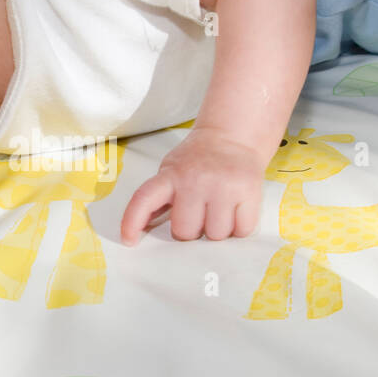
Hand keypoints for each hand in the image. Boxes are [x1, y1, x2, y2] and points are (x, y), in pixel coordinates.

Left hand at [120, 126, 267, 245]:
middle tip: (199, 213)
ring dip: (217, 230)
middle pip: (185, 232)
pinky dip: (239, 228)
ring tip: (219, 210)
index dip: (132, 223)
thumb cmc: (199, 160)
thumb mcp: (171, 170)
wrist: (233, 135)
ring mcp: (223, 186)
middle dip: (192, 230)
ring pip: (215, 235)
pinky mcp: (248, 191)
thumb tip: (142, 231)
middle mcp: (195, 180)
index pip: (144, 200)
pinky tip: (235, 211)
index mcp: (171, 175)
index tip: (129, 240)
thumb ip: (159, 198)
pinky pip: (241, 230)